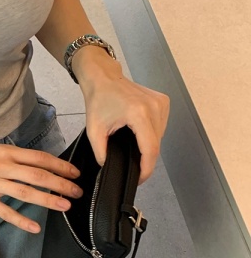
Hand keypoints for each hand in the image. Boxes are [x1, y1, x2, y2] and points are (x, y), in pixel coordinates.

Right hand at [0, 140, 83, 233]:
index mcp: (7, 152)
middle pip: (37, 175)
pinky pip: (4, 211)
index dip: (60, 166)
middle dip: (61, 184)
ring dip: (47, 200)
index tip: (75, 173)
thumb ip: (17, 157)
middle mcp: (2, 166)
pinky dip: (21, 220)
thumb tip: (41, 166)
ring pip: (25, 192)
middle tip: (78, 191)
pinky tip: (34, 227)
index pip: (40, 158)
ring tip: (65, 206)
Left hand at [77, 51, 169, 184]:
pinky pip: (161, 126)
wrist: (104, 78)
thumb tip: (108, 168)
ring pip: (160, 136)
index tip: (139, 179)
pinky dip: (152, 135)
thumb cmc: (98, 99)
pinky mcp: (163, 101)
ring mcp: (161, 103)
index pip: (150, 149)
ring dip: (150, 147)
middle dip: (146, 160)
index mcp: (139, 114)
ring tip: (135, 150)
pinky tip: (140, 135)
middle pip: (156, 144)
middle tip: (134, 168)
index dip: (146, 168)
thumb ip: (101, 153)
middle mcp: (154, 107)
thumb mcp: (94, 130)